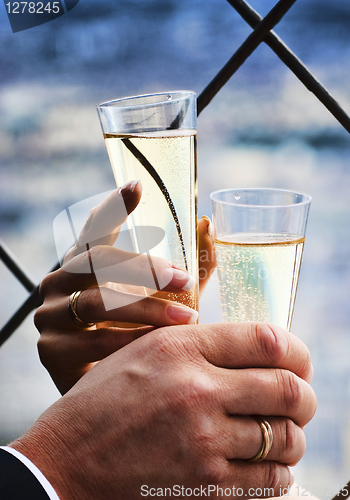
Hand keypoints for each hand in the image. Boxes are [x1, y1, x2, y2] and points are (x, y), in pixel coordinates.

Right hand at [11, 322, 315, 499]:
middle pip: (287, 388)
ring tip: (286, 433)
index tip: (299, 361)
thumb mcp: (145, 351)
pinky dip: (281, 472)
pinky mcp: (203, 485)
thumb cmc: (104, 400)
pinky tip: (272, 465)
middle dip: (305, 396)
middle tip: (302, 399)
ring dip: (294, 435)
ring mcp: (202, 441)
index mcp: (181, 347)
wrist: (66, 459)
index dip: (297, 350)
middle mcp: (196, 389)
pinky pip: (268, 480)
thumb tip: (257, 349)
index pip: (267, 340)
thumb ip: (200, 344)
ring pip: (285, 437)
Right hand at [35, 180, 215, 393]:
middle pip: (96, 261)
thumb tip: (210, 225)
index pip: (94, 227)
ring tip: (185, 318)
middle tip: (182, 278)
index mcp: (84, 264)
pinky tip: (156, 351)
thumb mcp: (156, 301)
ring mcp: (50, 316)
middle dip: (142, 267)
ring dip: (144, 310)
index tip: (138, 188)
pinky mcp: (51, 353)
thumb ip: (183, 269)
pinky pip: (92, 345)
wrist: (104, 393)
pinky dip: (128, 346)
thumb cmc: (133, 334)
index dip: (113, 207)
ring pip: (95, 304)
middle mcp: (59, 282)